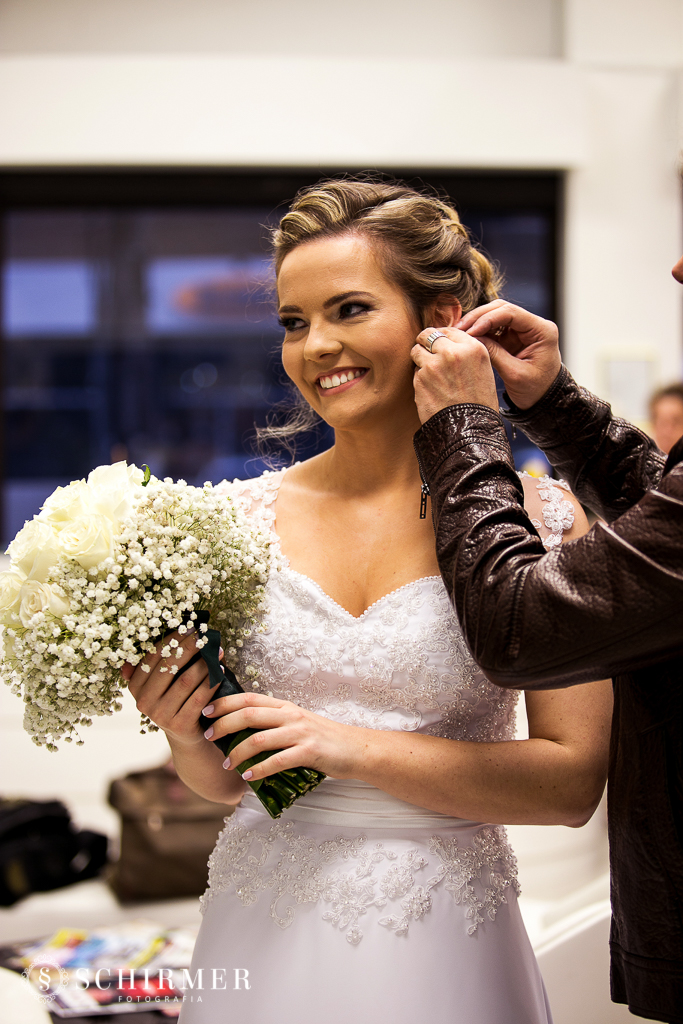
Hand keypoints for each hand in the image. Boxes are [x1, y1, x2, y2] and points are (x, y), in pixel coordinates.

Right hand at [123, 630, 218, 747]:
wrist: (186, 733)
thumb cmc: (177, 697)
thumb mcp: (164, 680)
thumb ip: (165, 658)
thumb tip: (183, 626)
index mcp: (135, 685)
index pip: (152, 656)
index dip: (172, 639)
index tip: (190, 627)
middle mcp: (143, 701)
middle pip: (168, 667)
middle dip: (189, 648)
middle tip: (205, 636)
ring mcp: (160, 715)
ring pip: (185, 681)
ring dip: (204, 664)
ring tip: (217, 652)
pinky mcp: (179, 725)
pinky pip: (198, 698)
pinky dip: (211, 683)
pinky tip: (220, 673)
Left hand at [202, 691, 363, 780]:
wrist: (355, 749)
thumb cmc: (323, 739)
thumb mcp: (297, 723)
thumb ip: (273, 723)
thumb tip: (241, 731)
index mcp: (285, 706)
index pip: (249, 698)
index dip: (225, 703)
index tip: (206, 711)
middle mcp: (290, 716)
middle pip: (249, 714)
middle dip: (224, 724)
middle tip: (208, 736)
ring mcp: (300, 733)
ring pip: (260, 738)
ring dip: (238, 752)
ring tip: (226, 763)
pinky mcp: (309, 752)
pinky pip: (277, 761)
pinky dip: (259, 769)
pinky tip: (248, 776)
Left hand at [411, 327, 498, 423]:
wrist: (468, 429)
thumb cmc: (478, 403)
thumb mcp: (483, 370)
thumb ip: (467, 352)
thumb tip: (445, 340)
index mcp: (473, 348)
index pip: (449, 330)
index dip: (442, 337)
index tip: (439, 344)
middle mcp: (453, 352)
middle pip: (428, 334)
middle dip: (425, 342)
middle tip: (426, 351)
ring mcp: (434, 364)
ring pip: (417, 350)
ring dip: (420, 359)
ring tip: (430, 374)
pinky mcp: (420, 378)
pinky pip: (414, 371)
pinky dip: (419, 378)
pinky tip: (430, 390)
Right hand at [456, 300, 560, 409]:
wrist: (543, 400)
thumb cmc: (535, 390)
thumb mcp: (514, 374)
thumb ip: (494, 354)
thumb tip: (472, 338)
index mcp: (541, 330)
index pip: (511, 313)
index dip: (487, 319)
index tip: (470, 331)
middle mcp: (533, 325)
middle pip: (502, 309)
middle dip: (479, 317)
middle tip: (459, 328)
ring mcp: (522, 330)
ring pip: (495, 315)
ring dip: (477, 322)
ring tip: (459, 332)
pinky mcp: (512, 337)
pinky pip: (493, 327)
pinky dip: (479, 331)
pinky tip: (466, 337)